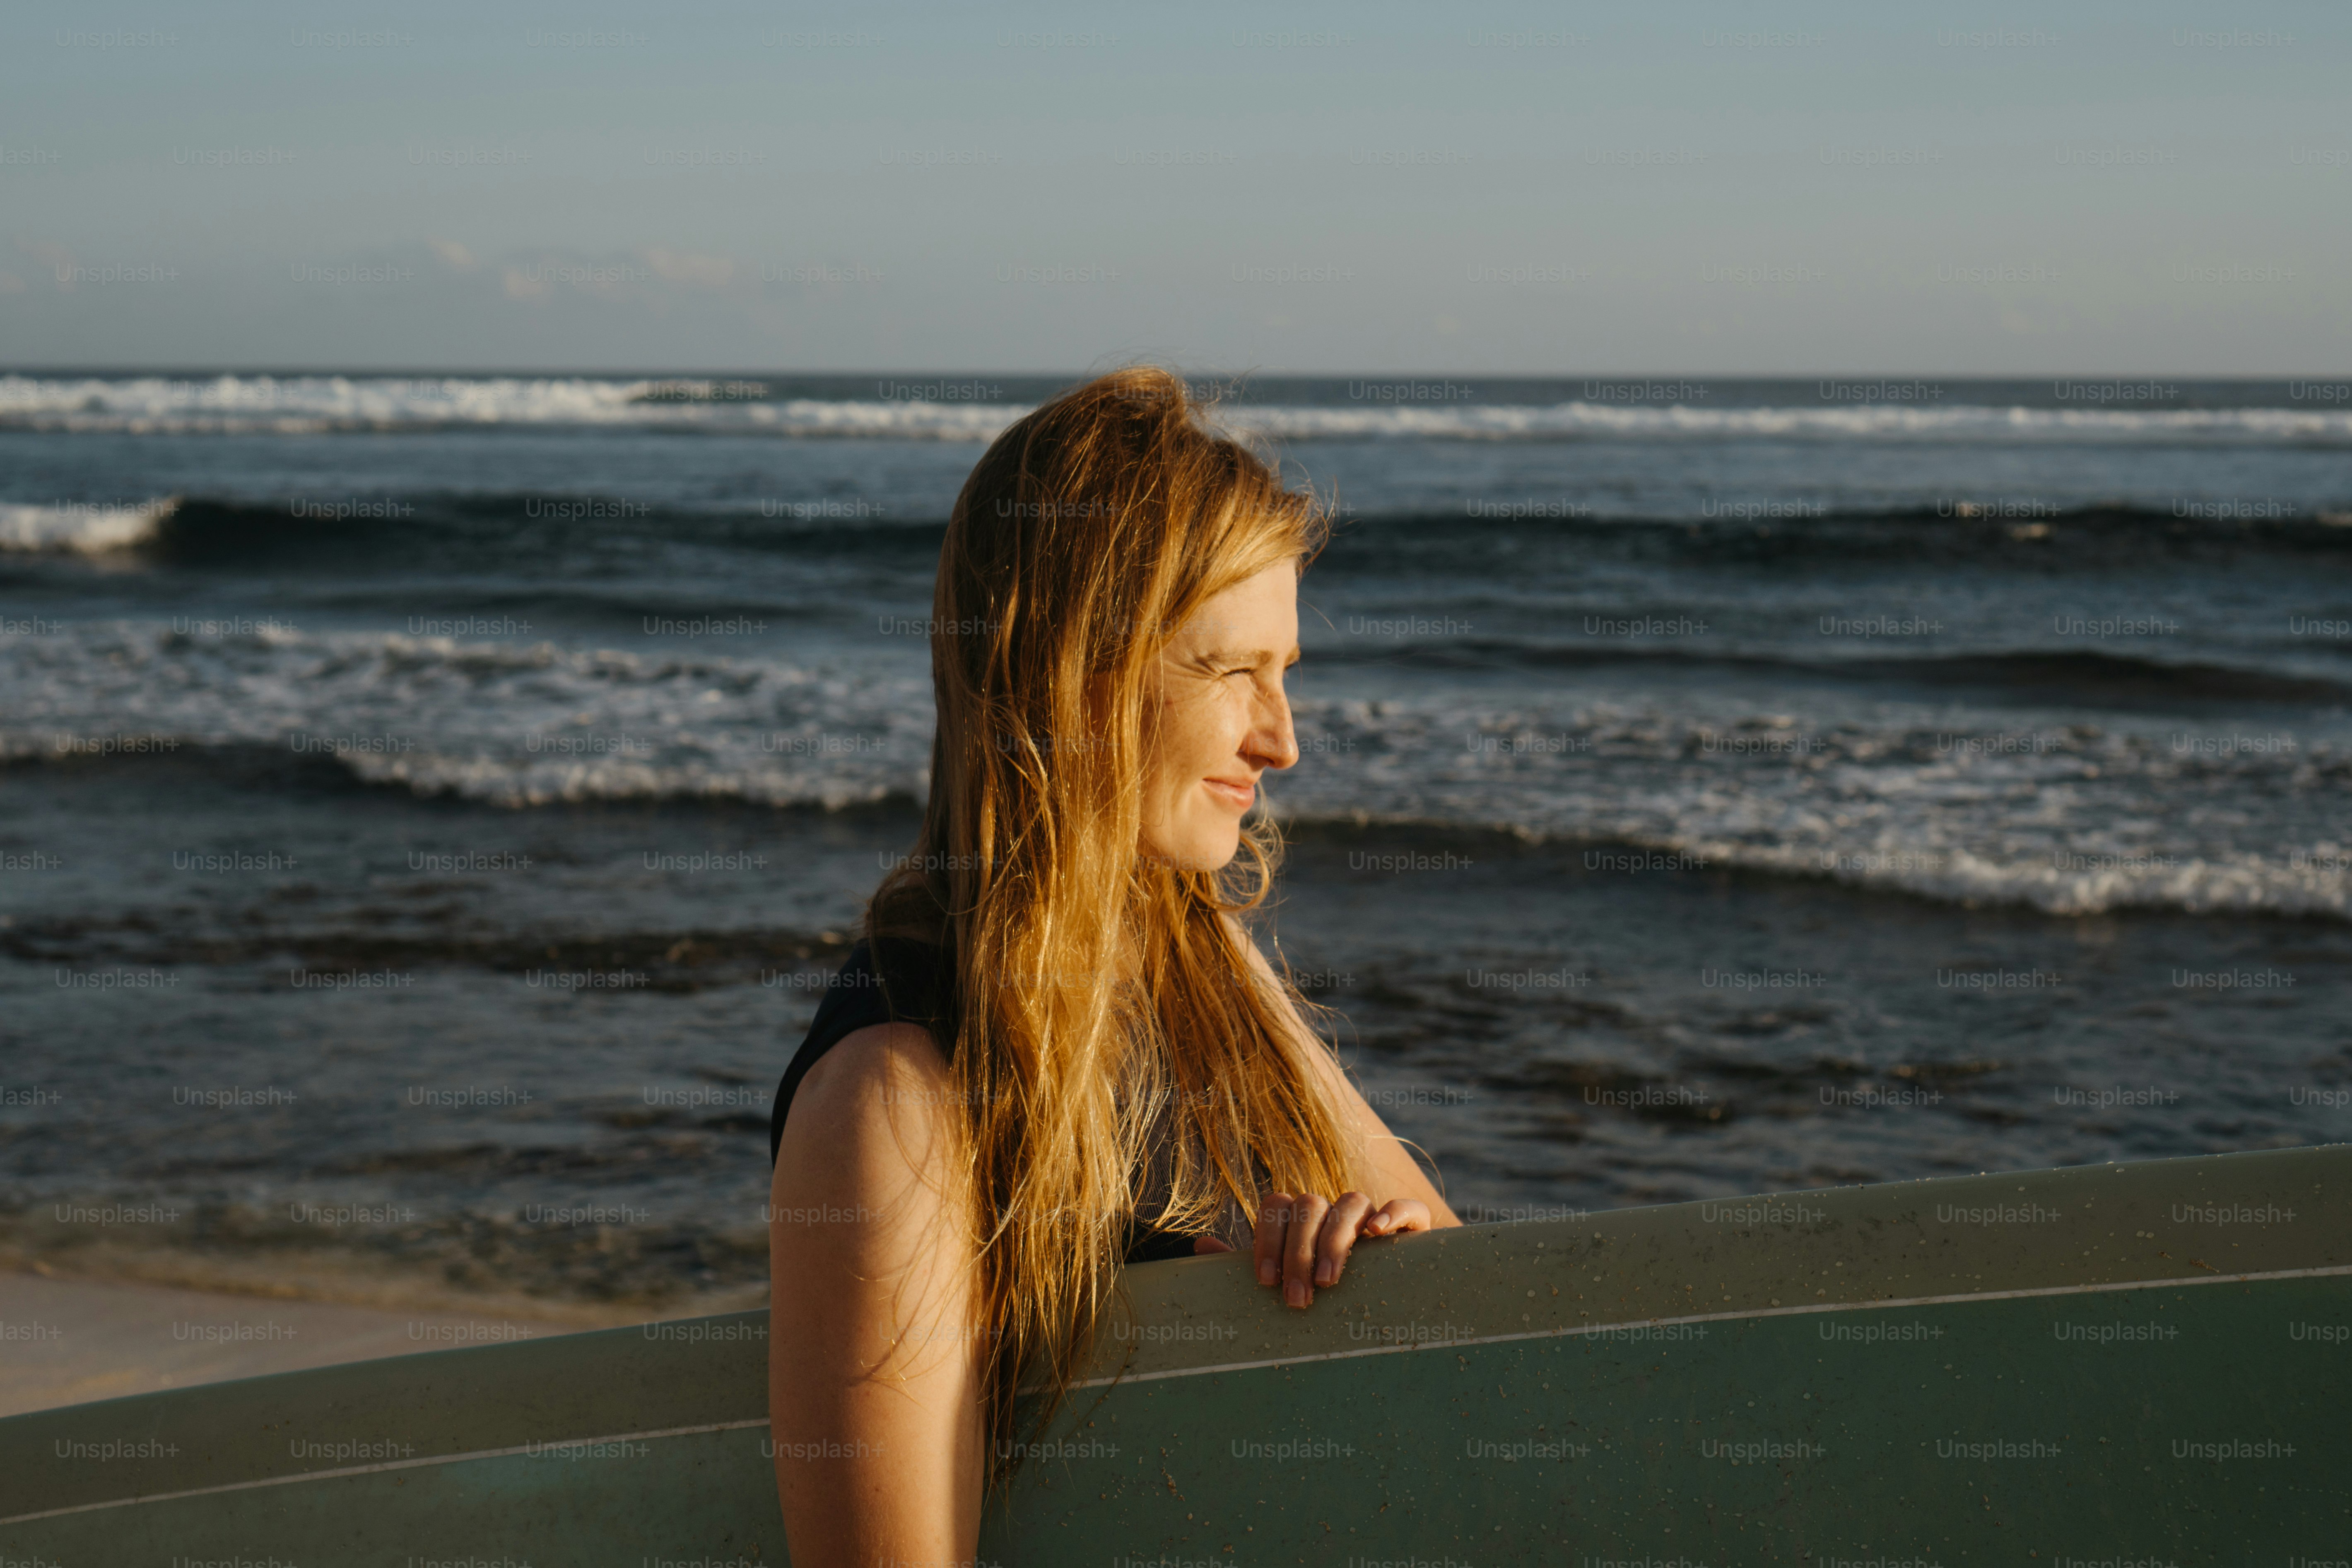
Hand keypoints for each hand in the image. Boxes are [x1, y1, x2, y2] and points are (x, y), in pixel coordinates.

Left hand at [1251, 1191, 1432, 1307]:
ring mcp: (1373, 1216)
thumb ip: (1248, 1265)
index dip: (1266, 1239)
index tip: (1265, 1282)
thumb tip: (1199, 1245)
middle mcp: (1334, 1211)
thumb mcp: (1286, 1282)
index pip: (1276, 1206)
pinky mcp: (1413, 1228)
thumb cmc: (1325, 1297)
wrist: (1392, 1302)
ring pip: (1351, 1201)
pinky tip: (1378, 1236)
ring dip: (1335, 1238)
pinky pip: (1406, 1207)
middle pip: (1309, 1205)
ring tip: (1329, 1280)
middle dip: (1298, 1251)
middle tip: (1297, 1298)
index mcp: (1301, 1221)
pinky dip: (1392, 1214)